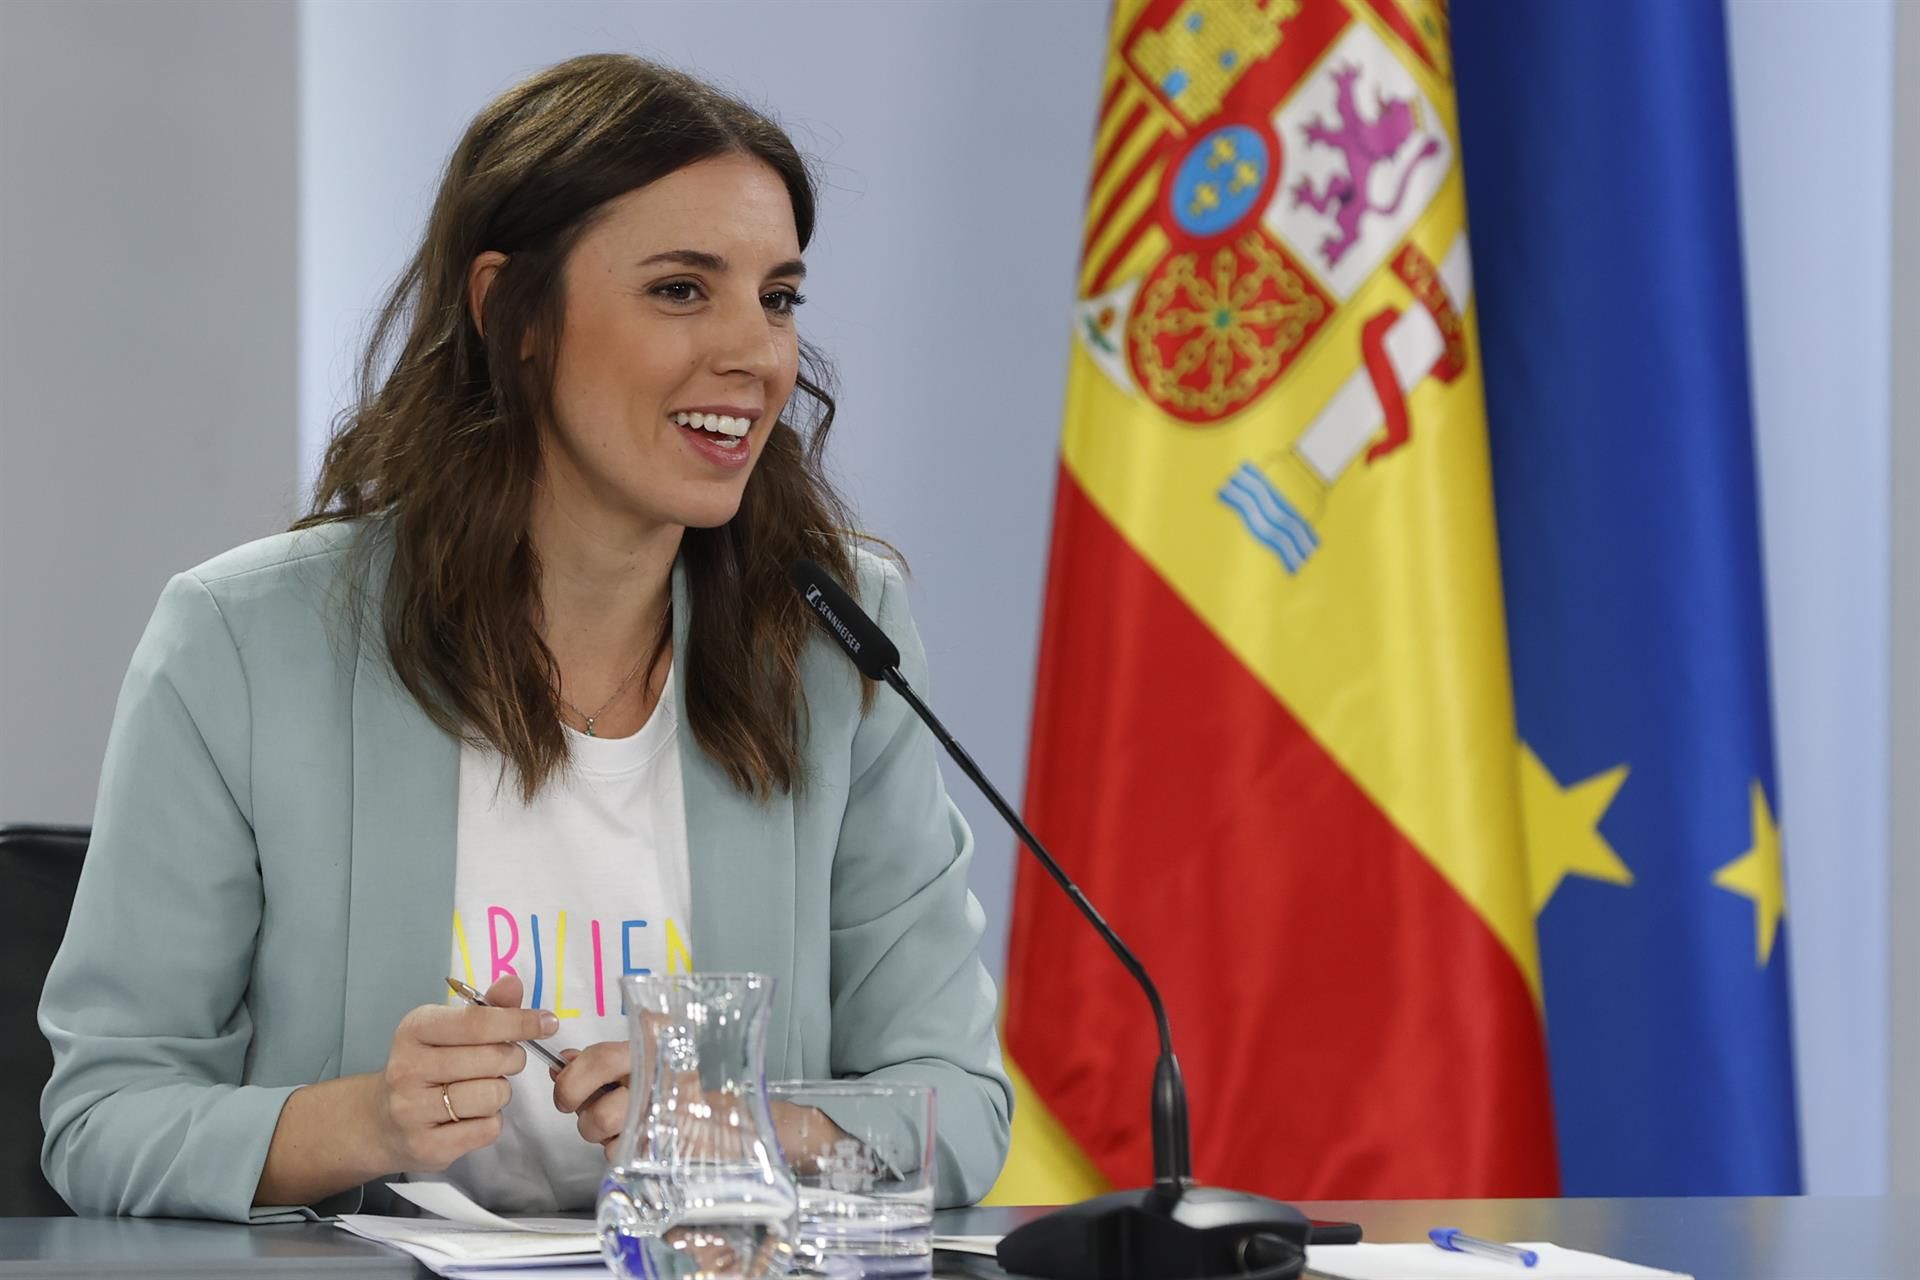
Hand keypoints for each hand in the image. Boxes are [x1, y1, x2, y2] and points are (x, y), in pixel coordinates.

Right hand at [372, 973, 555, 1171]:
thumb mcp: (447, 1030)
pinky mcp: (427, 1146)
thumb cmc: (426, 1066)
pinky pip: (488, 1128)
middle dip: (511, 1060)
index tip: (549, 1023)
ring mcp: (413, 1110)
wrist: (381, 1122)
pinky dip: (490, 1121)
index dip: (520, 1021)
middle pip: (494, 1060)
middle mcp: (408, 1068)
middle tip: (501, 1062)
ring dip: (500, 1093)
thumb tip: (513, 983)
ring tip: (479, 1091)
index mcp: (415, 1029)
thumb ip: (485, 1008)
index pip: (478, 1023)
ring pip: (494, 1095)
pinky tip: (468, 1117)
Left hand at [551, 1043, 851, 1168]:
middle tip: (591, 1113)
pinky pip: (620, 1155)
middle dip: (583, 1115)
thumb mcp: (653, 1062)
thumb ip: (606, 1063)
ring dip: (604, 1136)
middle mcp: (658, 1075)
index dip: (570, 1078)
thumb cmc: (693, 1090)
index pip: (594, 1059)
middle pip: (591, 1105)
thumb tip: (562, 1063)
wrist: (745, 1125)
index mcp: (655, 1045)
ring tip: (628, 1126)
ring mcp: (661, 1114)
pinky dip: (625, 1152)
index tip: (564, 1088)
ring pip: (602, 1132)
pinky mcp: (664, 1145)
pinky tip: (647, 1139)